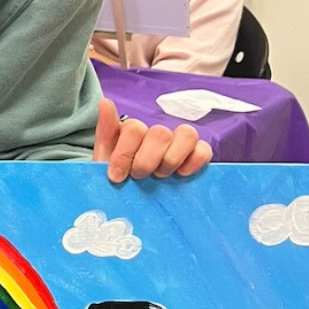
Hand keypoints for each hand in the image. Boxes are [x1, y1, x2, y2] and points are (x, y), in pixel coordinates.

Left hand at [94, 98, 211, 182]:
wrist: (131, 205)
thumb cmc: (118, 181)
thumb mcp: (104, 161)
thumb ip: (105, 132)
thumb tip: (105, 102)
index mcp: (134, 133)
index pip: (134, 128)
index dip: (124, 153)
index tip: (116, 176)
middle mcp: (157, 135)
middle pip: (160, 133)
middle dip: (147, 160)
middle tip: (140, 176)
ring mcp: (179, 143)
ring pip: (187, 134)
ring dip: (171, 159)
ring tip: (160, 176)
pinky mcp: (197, 155)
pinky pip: (204, 150)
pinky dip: (194, 162)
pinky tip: (181, 175)